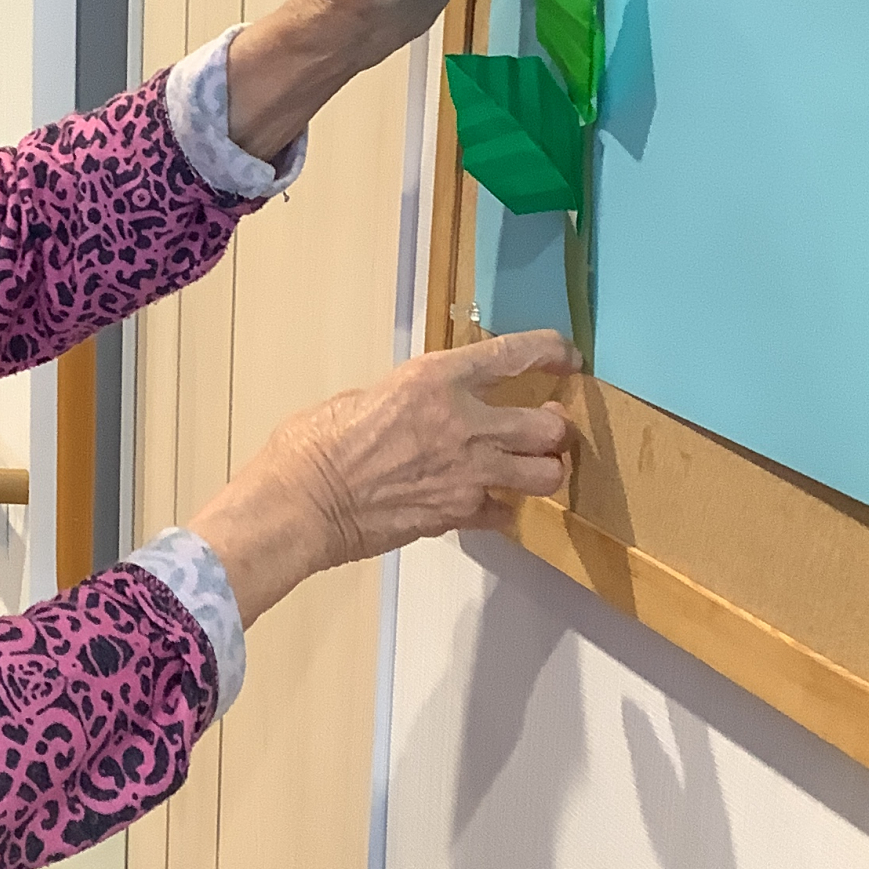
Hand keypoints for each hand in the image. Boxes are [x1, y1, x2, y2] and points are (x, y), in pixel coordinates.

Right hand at [189, 329, 579, 628]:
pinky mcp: (458, 515)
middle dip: (555, 428)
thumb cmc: (314, 444)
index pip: (517, 355)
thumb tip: (428, 408)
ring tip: (530, 468)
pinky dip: (501, 509)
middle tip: (546, 428)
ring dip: (543, 471)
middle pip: (549, 428)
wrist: (302, 504)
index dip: (552, 352)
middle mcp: (464, 424)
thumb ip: (412, 400)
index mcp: (436, 380)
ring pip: (545, 476)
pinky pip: (504, 513)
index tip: (566, 358)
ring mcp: (468, 475)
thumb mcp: (366, 396)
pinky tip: (485, 503)